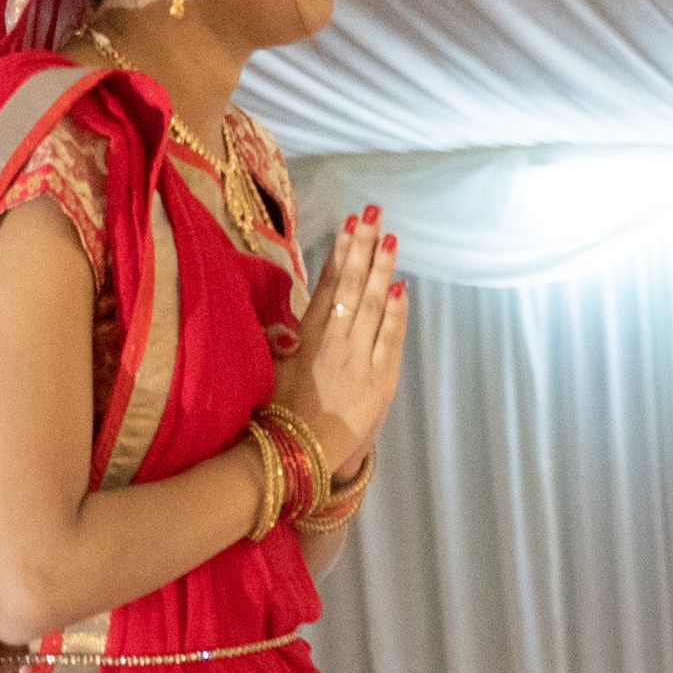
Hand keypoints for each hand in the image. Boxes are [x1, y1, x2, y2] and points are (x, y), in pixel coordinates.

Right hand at [273, 206, 408, 481]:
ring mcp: (359, 360)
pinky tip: (402, 287)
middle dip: (363, 248)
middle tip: (373, 214)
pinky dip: (397, 313)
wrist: (298, 457)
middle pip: (353, 286)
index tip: (348, 224)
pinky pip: (390, 339)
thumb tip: (291, 321)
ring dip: (382, 269)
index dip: (339, 253)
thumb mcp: (270, 371)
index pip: (327, 286)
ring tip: (390, 238)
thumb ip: (282, 341)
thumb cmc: (278, 413)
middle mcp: (334, 343)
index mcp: (305, 338)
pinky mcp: (380, 381)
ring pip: (374, 306)